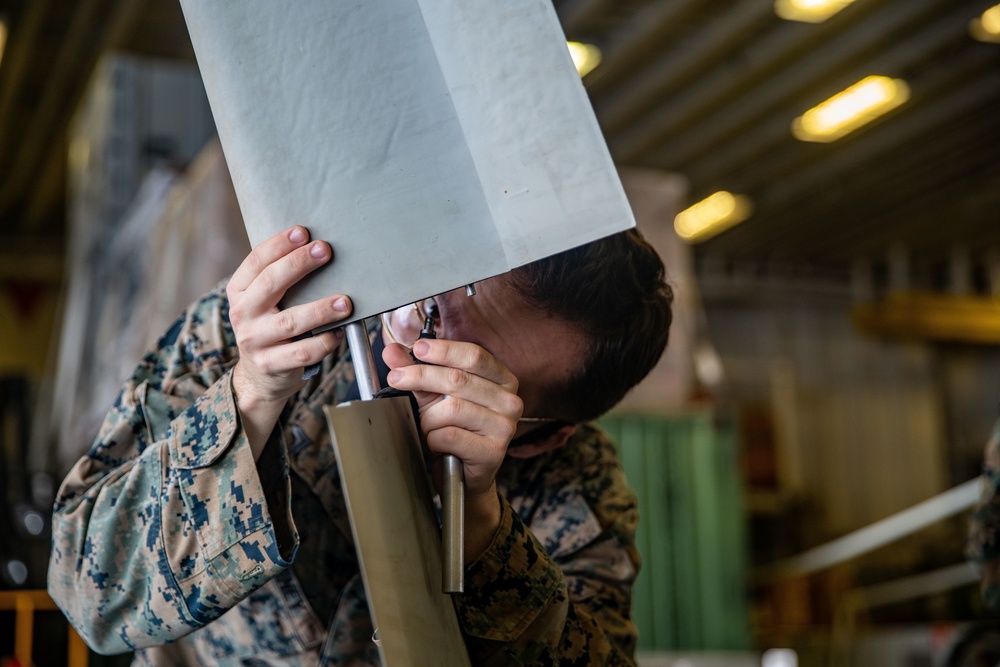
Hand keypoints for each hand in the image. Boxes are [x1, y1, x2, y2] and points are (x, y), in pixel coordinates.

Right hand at [228, 226, 352, 456]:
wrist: (259, 376)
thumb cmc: (271, 327)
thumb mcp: (265, 302)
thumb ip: (281, 280)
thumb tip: (318, 248)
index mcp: (239, 292)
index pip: (256, 262)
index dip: (279, 244)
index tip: (303, 232)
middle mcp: (242, 314)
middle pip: (271, 284)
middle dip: (299, 264)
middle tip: (325, 250)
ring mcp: (255, 341)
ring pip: (291, 321)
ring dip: (321, 309)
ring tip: (345, 302)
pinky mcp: (271, 364)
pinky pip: (303, 352)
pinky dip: (325, 342)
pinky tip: (340, 332)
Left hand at [383, 338, 522, 559]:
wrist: (464, 476)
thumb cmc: (455, 431)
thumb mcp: (435, 397)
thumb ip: (418, 372)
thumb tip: (393, 351)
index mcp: (503, 380)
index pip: (474, 356)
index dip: (444, 350)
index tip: (418, 349)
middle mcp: (509, 401)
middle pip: (458, 379)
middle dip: (421, 377)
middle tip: (396, 378)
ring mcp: (505, 427)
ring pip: (450, 409)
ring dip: (428, 418)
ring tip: (428, 427)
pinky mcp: (493, 451)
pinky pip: (449, 435)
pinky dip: (434, 439)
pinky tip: (438, 444)